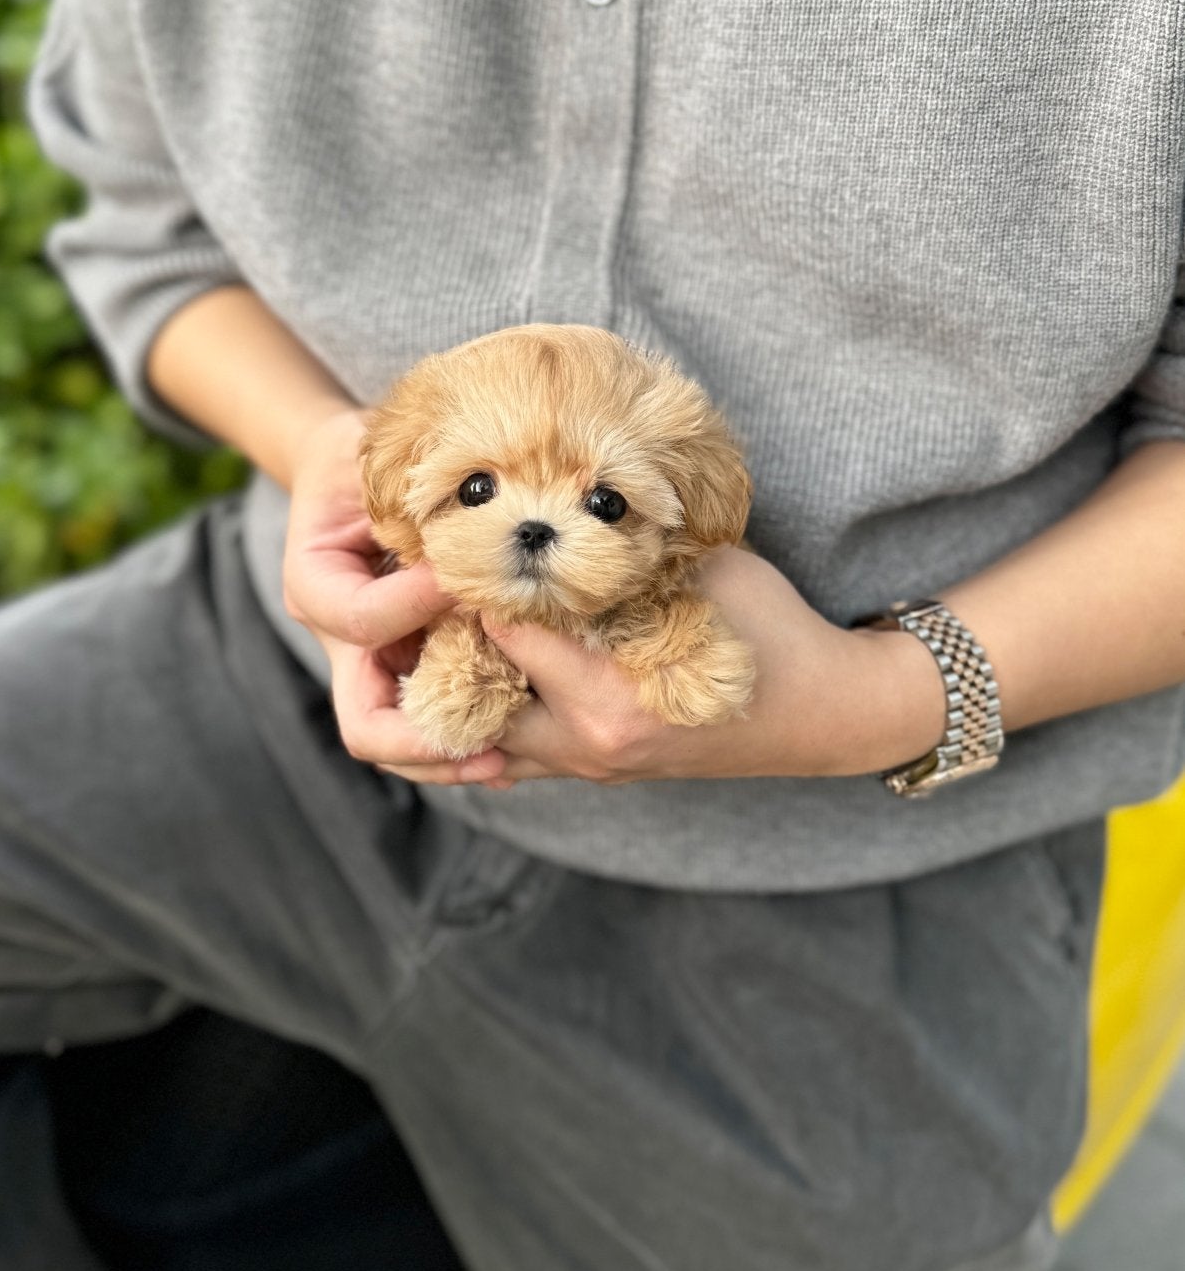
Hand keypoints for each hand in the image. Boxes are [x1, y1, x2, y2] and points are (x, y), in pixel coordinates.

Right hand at [282, 407, 507, 786]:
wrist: (346, 472)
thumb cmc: (360, 457)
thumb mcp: (367, 457)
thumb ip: (403, 495)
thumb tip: (474, 537)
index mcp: (314, 583)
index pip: (360, 619)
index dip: (413, 605)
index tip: (464, 580)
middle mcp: (338, 639)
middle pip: (364, 723)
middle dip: (424, 739)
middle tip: (488, 743)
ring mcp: (373, 663)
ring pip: (395, 741)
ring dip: (447, 754)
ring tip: (505, 758)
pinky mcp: (408, 667)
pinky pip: (430, 720)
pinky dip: (465, 738)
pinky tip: (512, 751)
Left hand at [479, 547, 945, 787]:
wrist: (827, 712)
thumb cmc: (774, 630)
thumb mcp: (705, 567)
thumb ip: (631, 543)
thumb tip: (564, 497)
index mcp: (607, 695)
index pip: (503, 629)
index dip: (481, 578)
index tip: (466, 536)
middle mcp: (589, 743)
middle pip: (476, 690)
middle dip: (455, 635)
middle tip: (443, 582)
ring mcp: (593, 767)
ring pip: (490, 735)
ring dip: (468, 679)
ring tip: (452, 625)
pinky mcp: (601, 773)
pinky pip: (520, 754)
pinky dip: (496, 712)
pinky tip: (484, 668)